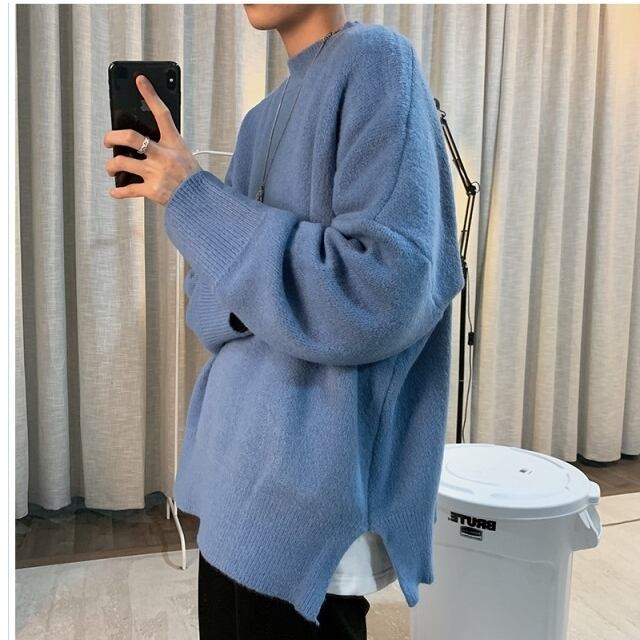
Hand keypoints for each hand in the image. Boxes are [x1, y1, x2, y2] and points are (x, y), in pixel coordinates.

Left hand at [103, 74, 201, 205]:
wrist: (199, 200)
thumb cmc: (191, 176)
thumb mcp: (182, 154)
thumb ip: (164, 145)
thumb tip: (139, 141)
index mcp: (173, 143)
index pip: (161, 113)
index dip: (150, 94)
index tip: (140, 80)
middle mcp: (162, 155)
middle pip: (130, 138)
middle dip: (112, 137)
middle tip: (108, 140)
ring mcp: (156, 172)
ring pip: (122, 163)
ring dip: (111, 165)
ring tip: (111, 167)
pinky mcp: (152, 190)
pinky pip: (129, 189)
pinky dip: (119, 191)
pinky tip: (114, 191)